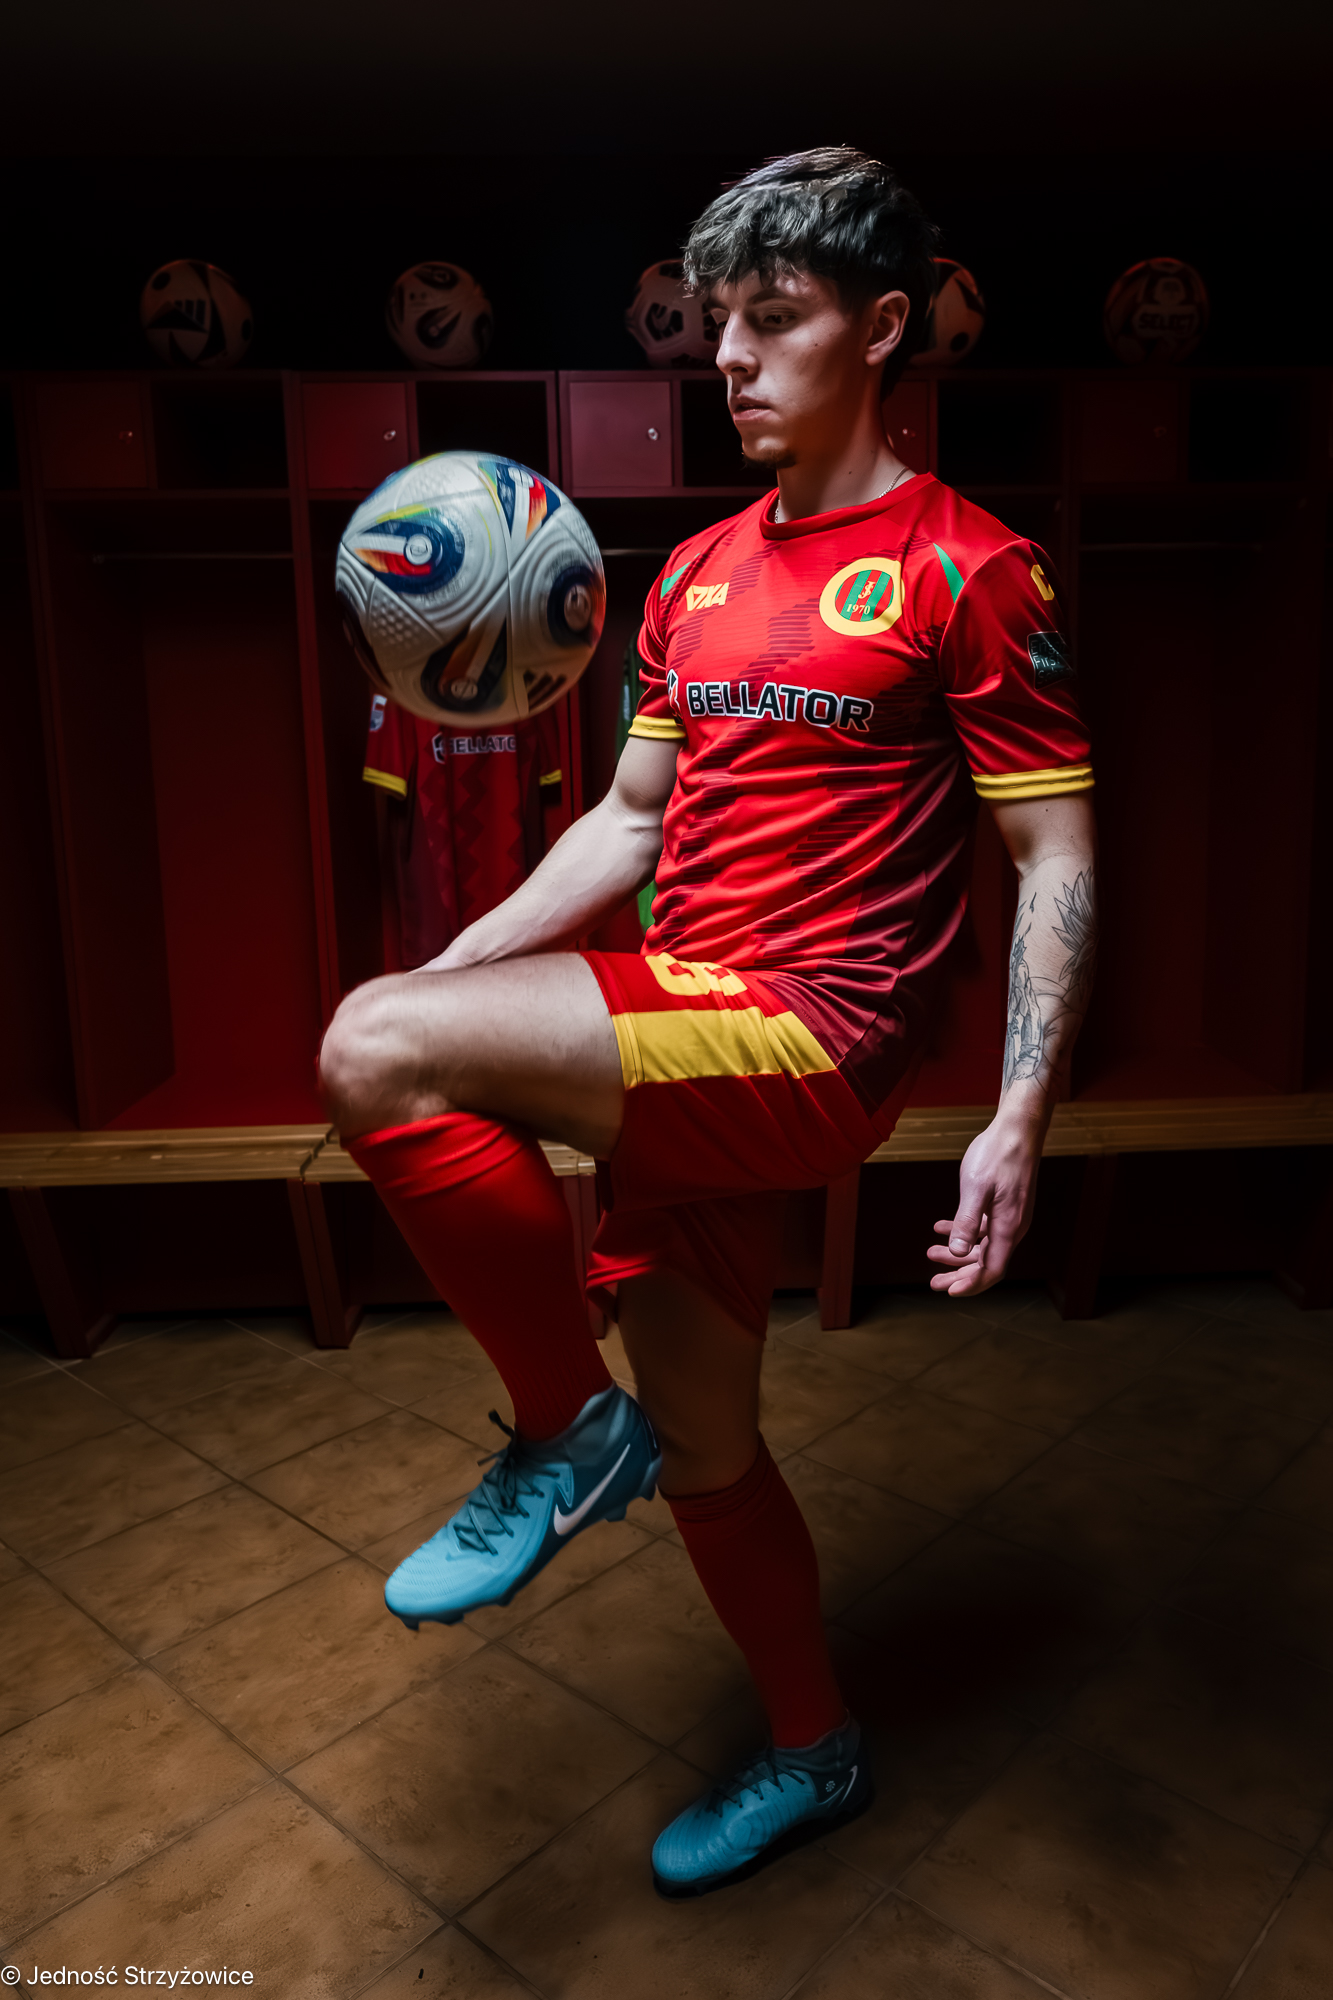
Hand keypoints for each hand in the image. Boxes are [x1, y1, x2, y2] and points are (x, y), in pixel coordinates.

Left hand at [927, 1107, 1044, 1295]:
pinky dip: (963, 1231)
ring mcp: (1010, 1216)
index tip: (948, 1291)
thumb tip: (958, 1252)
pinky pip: (984, 1228)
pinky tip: (941, 1226)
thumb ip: (966, 1221)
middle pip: (987, 1263)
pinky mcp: (1005, 1205)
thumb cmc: (997, 1154)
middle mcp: (1013, 1227)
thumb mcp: (975, 1187)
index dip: (971, 1284)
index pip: (993, 1270)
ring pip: (983, 1246)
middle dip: (959, 1274)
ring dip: (957, 1253)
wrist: (1018, 1129)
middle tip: (934, 1282)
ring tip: (930, 1252)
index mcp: (1008, 1227)